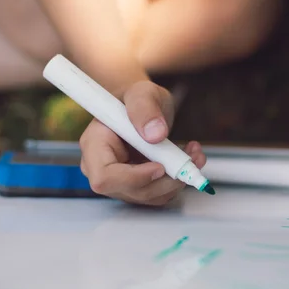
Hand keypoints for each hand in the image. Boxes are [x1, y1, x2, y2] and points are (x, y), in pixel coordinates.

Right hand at [79, 81, 206, 205]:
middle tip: (189, 160)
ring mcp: (119, 180)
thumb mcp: (142, 92)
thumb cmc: (138, 99)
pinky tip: (187, 160)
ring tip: (193, 154)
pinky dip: (177, 181)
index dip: (133, 178)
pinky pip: (158, 194)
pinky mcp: (136, 186)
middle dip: (163, 181)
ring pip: (148, 196)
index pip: (104, 176)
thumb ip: (145, 108)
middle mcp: (101, 168)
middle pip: (129, 190)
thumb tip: (155, 134)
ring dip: (176, 181)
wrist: (144, 108)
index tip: (160, 166)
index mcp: (94, 144)